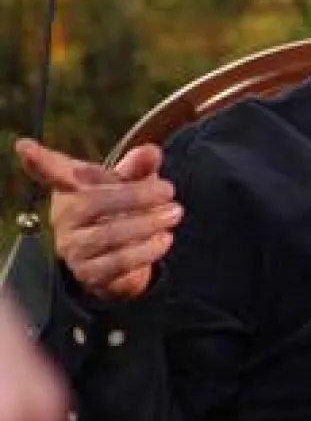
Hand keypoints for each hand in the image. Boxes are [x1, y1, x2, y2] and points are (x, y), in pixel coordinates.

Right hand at [14, 140, 180, 300]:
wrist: (128, 254)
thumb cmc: (123, 207)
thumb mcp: (133, 183)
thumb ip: (139, 166)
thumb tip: (152, 152)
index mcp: (71, 189)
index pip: (51, 172)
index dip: (39, 161)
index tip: (25, 146)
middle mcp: (65, 218)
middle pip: (91, 203)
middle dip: (135, 196)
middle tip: (169, 190)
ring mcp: (74, 248)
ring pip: (107, 235)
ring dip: (147, 223)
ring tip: (175, 213)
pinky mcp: (90, 274)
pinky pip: (117, 263)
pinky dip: (146, 250)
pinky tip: (165, 239)